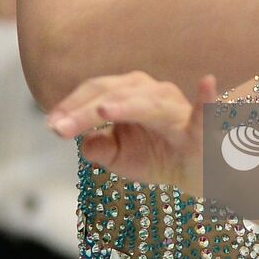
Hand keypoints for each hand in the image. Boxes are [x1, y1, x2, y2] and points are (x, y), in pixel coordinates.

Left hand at [45, 71, 218, 195]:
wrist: (198, 176)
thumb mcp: (121, 156)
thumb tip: (83, 144)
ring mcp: (178, 110)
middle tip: (58, 128)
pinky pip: (205, 115)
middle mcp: (155, 94)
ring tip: (102, 111)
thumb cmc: (159, 157)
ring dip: (126, 106)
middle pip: (114, 95)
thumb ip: (99, 148)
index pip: (97, 93)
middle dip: (84, 111)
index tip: (51, 125)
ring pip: (148, 104)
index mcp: (134, 93)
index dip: (72, 106)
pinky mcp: (200, 132)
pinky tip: (207, 82)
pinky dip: (207, 100)